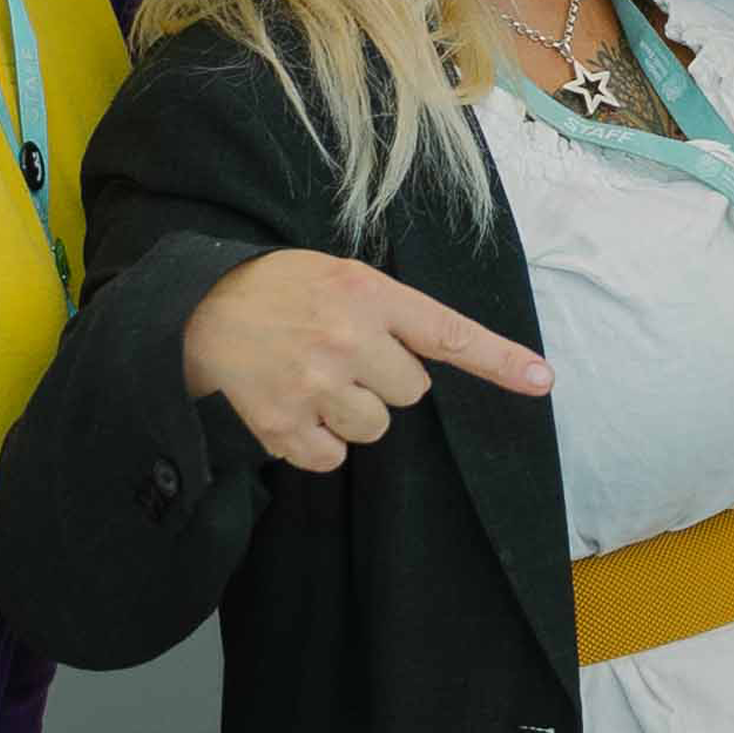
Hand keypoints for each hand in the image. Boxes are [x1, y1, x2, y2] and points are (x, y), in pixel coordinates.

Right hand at [181, 249, 551, 473]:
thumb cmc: (272, 290)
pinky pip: (332, 457)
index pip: (447, 333)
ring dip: (351, 414)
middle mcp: (347, 340)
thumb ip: (385, 307)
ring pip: (375, 428)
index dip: (499, 360)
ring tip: (311, 380)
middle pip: (411, 392)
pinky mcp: (284, 427)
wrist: (192, 312)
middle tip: (340, 358)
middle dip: (383, 381)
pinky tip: (292, 408)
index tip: (541, 381)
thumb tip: (435, 351)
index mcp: (366, 294)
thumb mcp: (336, 274)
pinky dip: (316, 442)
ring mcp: (315, 387)